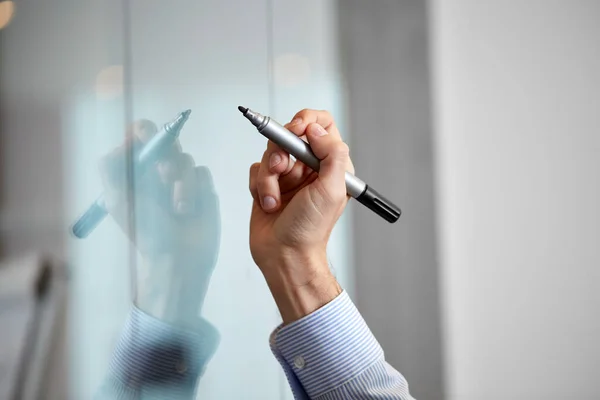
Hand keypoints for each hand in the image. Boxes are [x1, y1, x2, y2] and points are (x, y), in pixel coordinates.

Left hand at [100, 119, 219, 328]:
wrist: (176, 258)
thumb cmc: (145, 231)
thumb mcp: (117, 200)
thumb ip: (111, 167)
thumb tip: (124, 142)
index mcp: (136, 169)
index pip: (140, 135)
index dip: (145, 133)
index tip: (148, 143)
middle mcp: (158, 168)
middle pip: (168, 138)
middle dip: (167, 157)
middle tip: (164, 178)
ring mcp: (182, 177)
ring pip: (186, 159)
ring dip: (181, 185)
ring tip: (178, 210)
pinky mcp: (203, 187)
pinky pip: (203, 173)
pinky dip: (196, 191)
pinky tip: (190, 211)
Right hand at [248, 109, 352, 322]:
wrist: (284, 255)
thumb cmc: (310, 230)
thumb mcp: (331, 190)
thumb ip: (332, 154)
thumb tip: (316, 130)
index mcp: (331, 165)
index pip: (322, 125)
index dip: (307, 121)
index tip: (296, 130)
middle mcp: (310, 167)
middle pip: (290, 135)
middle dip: (281, 151)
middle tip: (281, 167)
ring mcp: (288, 176)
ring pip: (270, 153)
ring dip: (269, 176)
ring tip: (274, 198)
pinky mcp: (268, 185)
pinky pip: (256, 170)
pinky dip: (259, 187)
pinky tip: (269, 205)